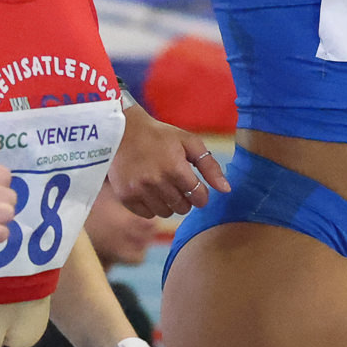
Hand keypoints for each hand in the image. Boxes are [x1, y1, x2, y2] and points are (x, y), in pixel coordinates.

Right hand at [105, 107, 225, 217]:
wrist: (121, 131)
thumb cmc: (159, 136)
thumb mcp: (188, 142)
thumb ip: (210, 166)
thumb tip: (226, 190)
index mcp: (176, 168)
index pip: (199, 197)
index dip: (201, 194)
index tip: (196, 187)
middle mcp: (157, 182)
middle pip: (183, 208)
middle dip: (185, 199)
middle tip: (178, 185)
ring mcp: (139, 191)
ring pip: (165, 213)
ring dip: (169, 203)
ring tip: (164, 186)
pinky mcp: (126, 196)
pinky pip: (148, 214)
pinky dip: (152, 206)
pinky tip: (150, 191)